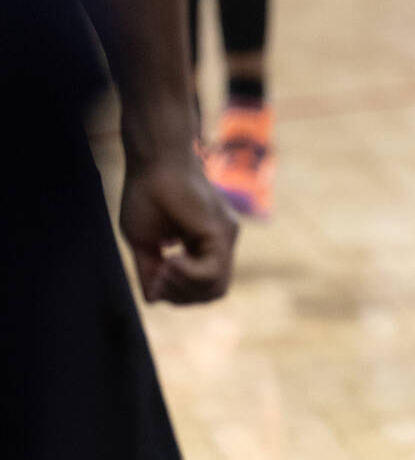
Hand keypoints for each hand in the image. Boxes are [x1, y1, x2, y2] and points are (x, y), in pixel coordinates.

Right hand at [119, 150, 237, 303]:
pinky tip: (171, 259)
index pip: (202, 288)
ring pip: (216, 288)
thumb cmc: (145, 193)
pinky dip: (190, 274)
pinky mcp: (222, 232)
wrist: (154, 159)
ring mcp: (225, 238)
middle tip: (160, 275)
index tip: (155, 278)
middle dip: (182, 295)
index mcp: (204, 246)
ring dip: (184, 286)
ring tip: (165, 266)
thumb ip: (151, 270)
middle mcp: (220, 244)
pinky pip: (212, 271)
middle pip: (212, 293)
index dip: (177, 293)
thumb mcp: (144, 241)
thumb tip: (153, 300)